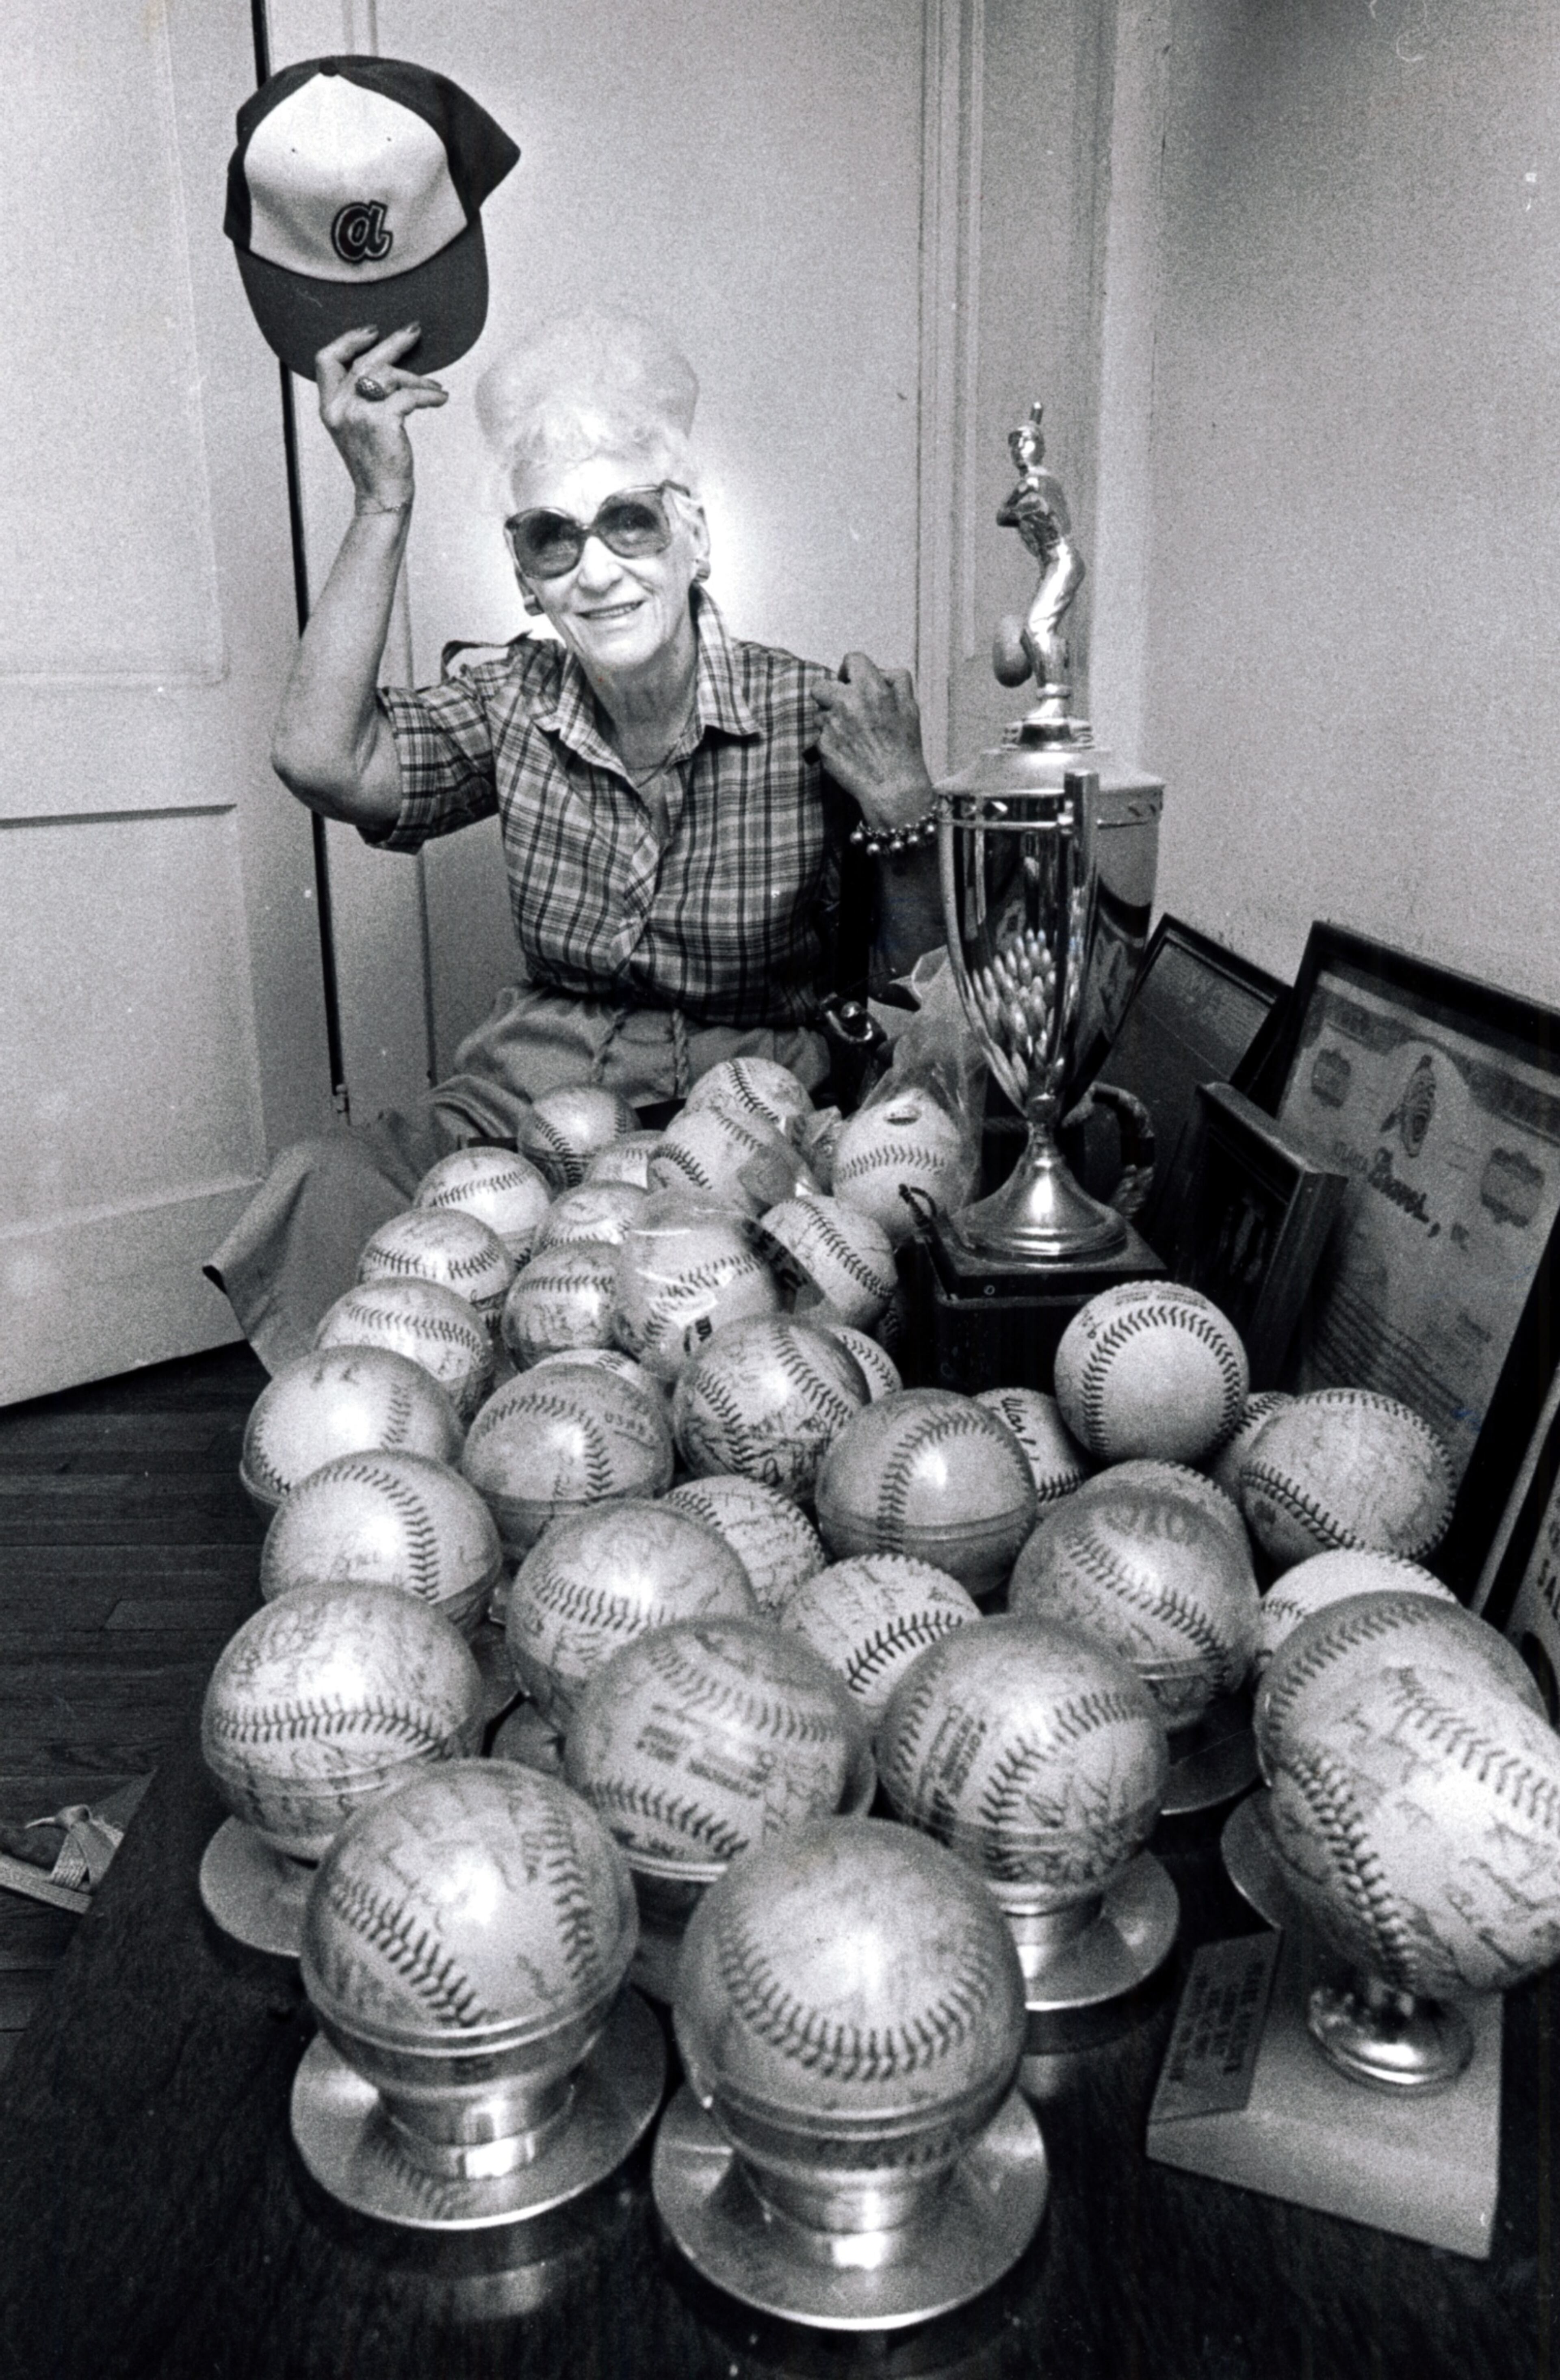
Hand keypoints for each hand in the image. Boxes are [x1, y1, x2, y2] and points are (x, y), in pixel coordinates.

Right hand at [315, 325, 448, 511]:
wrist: (381, 496)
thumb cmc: (376, 462)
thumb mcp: (358, 426)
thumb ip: (360, 397)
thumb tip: (388, 366)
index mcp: (329, 406)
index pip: (326, 360)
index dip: (348, 340)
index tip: (372, 332)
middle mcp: (338, 407)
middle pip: (365, 360)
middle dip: (393, 343)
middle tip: (414, 331)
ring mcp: (358, 414)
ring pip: (389, 375)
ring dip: (417, 377)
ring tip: (434, 386)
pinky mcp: (381, 421)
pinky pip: (409, 395)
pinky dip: (429, 394)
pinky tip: (440, 398)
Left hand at [810, 653, 933, 831]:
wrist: (893, 786)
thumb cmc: (904, 747)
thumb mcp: (911, 706)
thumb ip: (896, 680)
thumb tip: (879, 672)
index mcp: (871, 689)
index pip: (852, 660)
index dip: (851, 670)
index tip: (852, 681)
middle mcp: (847, 703)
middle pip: (822, 685)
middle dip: (831, 694)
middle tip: (845, 707)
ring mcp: (832, 724)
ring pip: (820, 712)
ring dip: (831, 719)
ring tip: (853, 735)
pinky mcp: (823, 745)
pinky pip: (821, 736)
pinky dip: (831, 741)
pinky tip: (849, 751)